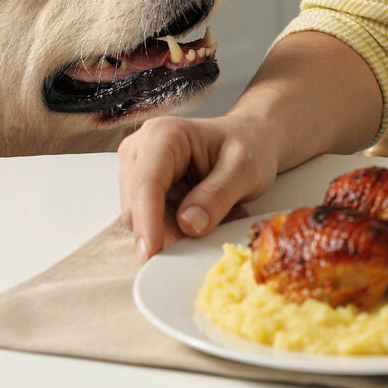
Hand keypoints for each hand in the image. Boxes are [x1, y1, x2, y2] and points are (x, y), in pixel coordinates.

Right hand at [117, 113, 279, 260]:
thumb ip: (218, 195)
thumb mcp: (245, 168)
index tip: (153, 251)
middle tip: (211, 234)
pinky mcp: (143, 191)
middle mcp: (140, 151)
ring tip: (215, 216)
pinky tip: (204, 217)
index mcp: (162, 135)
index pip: (147, 183)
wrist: (250, 139)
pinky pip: (151, 223)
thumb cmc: (248, 145)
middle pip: (137, 207)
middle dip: (166, 230)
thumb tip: (189, 225)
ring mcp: (137, 171)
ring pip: (141, 220)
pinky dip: (176, 228)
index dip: (147, 220)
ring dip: (174, 230)